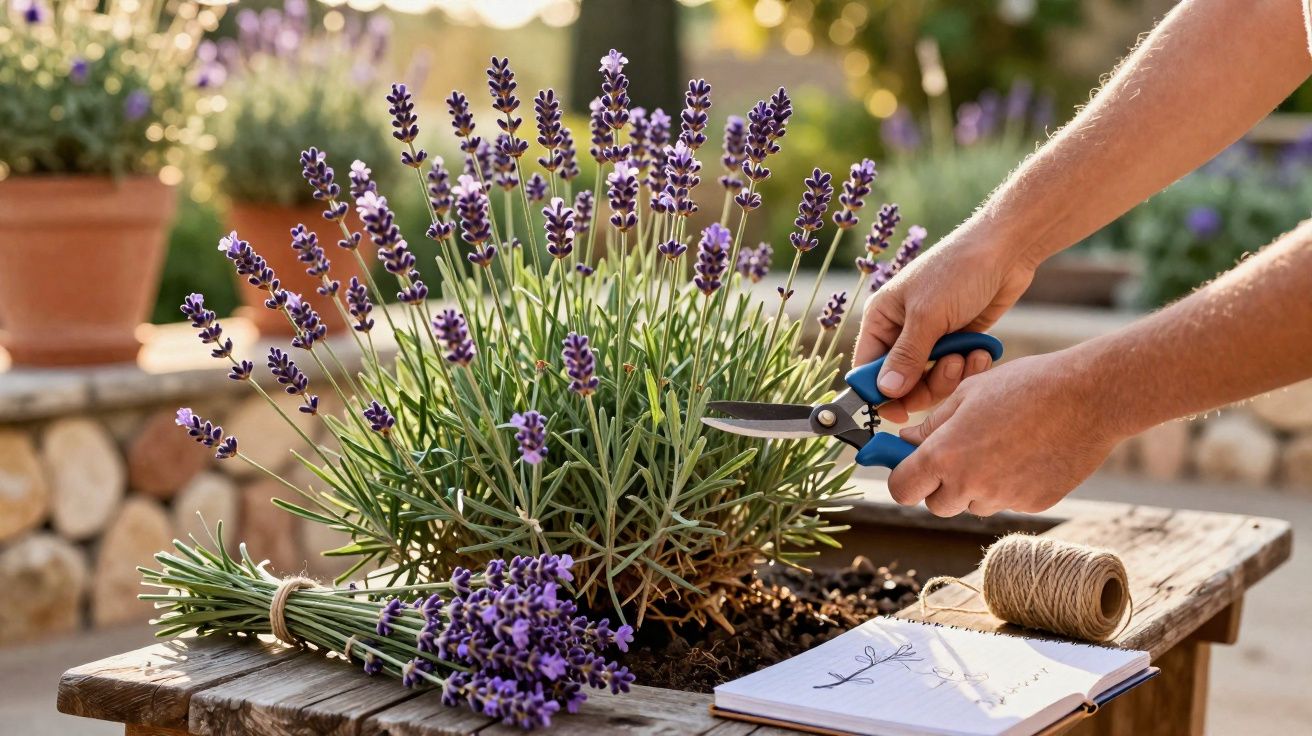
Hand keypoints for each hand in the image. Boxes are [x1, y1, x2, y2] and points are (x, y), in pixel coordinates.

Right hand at [853, 229, 1036, 422]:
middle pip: (901, 383)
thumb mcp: (928, 315)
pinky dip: (969, 367)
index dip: (878, 393)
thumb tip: (885, 391)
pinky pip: (955, 372)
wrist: (1005, 250)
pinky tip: (981, 351)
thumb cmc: (958, 271)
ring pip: (930, 382)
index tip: (898, 412)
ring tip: (968, 355)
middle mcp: (902, 331)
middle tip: (949, 368)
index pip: (867, 368)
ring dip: (952, 375)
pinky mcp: (957, 342)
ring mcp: (931, 339)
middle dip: (926, 384)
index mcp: (882, 319)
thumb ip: (906, 356)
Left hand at [886, 351, 1118, 515]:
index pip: (903, 490)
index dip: (904, 479)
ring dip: (975, 486)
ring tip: (1000, 446)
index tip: (910, 466)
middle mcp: (971, 484)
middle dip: (939, 485)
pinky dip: (1009, 485)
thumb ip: (932, 424)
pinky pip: (1008, 502)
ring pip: (973, 504)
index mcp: (946, 455)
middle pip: (937, 505)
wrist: (1089, 397)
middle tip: (956, 454)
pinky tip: (1027, 453)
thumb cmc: (1025, 385)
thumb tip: (906, 441)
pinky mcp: (1035, 504)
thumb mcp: (968, 393)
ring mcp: (1004, 498)